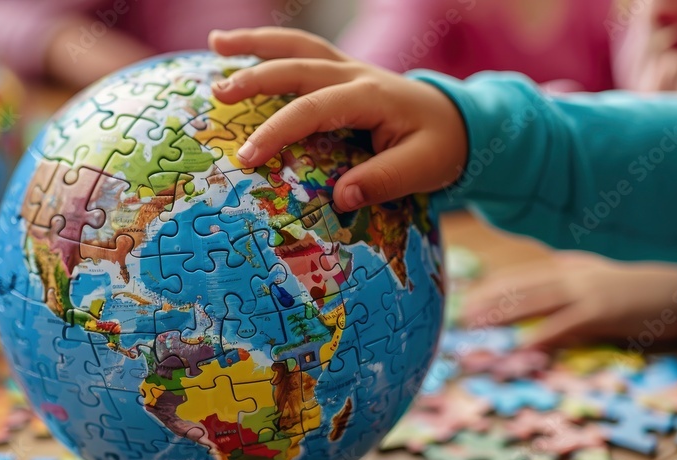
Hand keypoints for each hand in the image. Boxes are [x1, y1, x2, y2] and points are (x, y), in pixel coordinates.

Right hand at [208, 28, 467, 212]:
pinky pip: (302, 52)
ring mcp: (348, 68)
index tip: (247, 157)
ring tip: (216, 43)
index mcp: (371, 96)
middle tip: (219, 95)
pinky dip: (270, 47)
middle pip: (298, 66)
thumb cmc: (440, 147)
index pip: (314, 110)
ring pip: (297, 46)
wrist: (460, 122)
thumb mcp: (423, 169)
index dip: (278, 131)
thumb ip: (382, 181)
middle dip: (256, 78)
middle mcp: (356, 74)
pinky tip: (239, 48)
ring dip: (256, 43)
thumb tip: (339, 199)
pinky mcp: (341, 72)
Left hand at [461, 252, 676, 350]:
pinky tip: (525, 345)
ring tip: (480, 327)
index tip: (462, 301)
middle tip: (459, 317)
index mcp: (561, 269)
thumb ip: (558, 291)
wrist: (671, 291)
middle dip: (486, 302)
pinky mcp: (599, 311)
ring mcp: (582, 291)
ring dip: (504, 315)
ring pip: (534, 301)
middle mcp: (566, 276)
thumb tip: (529, 308)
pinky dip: (544, 334)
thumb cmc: (626, 291)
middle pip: (517, 287)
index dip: (487, 289)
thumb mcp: (587, 283)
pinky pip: (565, 323)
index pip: (515, 278)